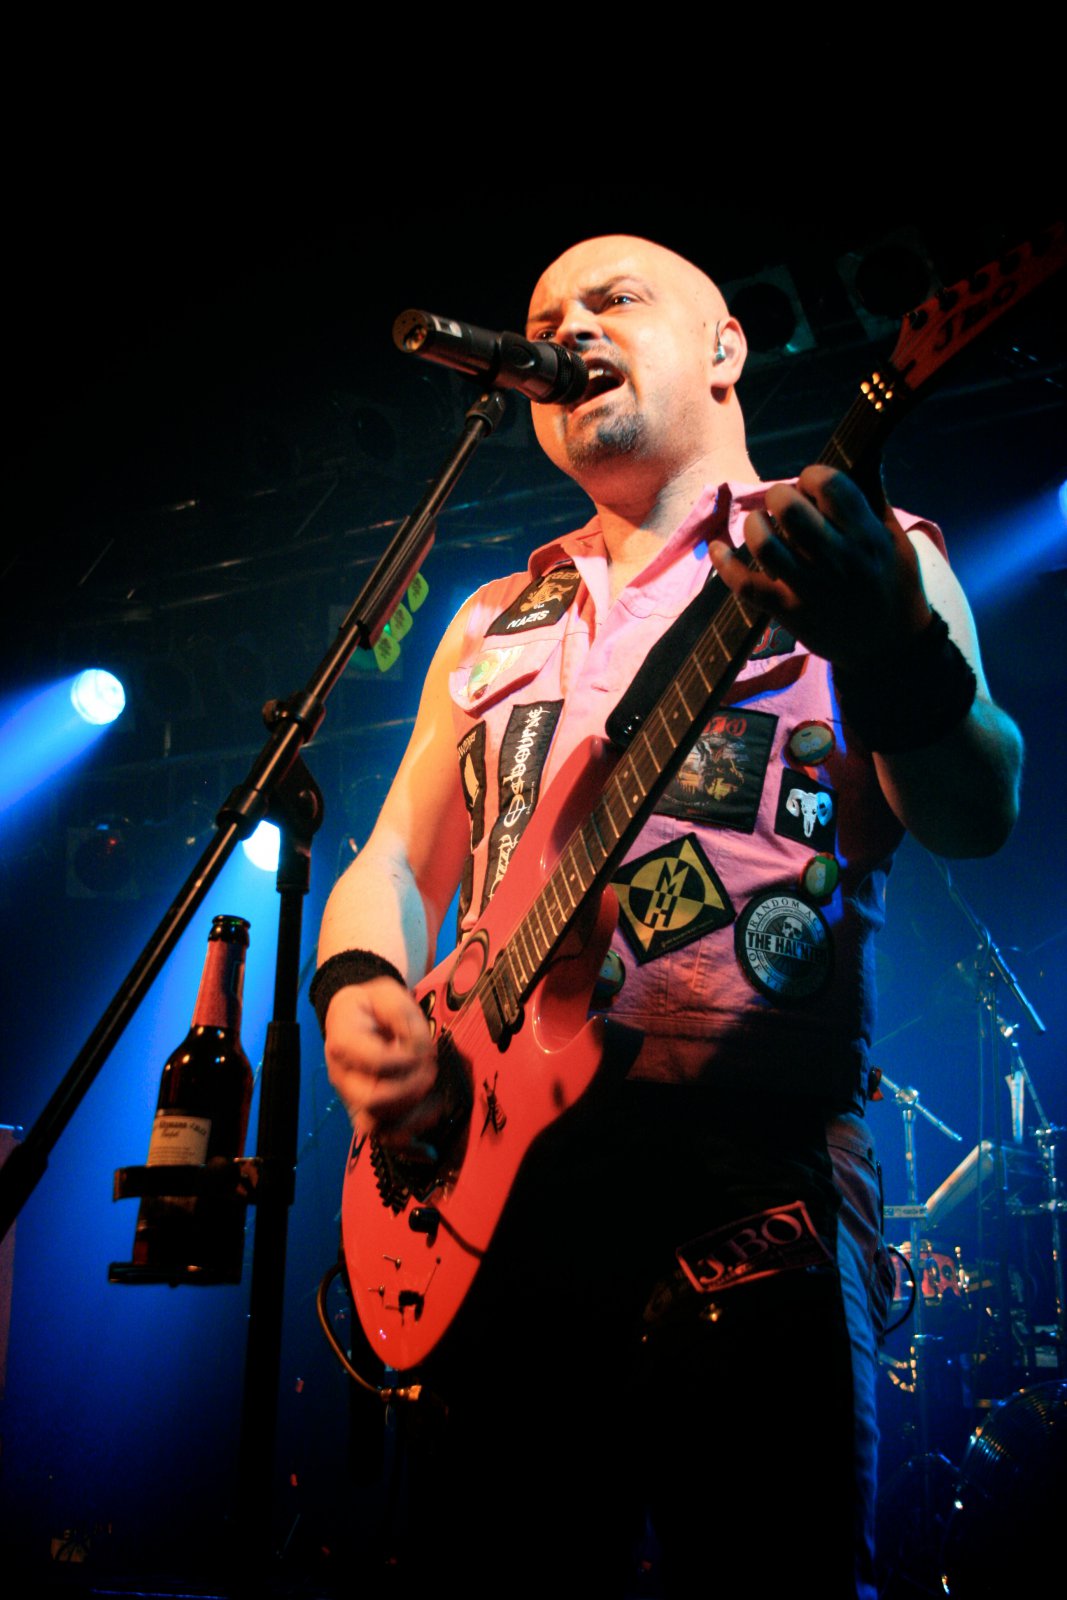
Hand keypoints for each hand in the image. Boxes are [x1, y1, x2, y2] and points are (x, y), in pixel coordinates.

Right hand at [324, 976, 439, 1147]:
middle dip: (412, 1090)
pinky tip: (430, 1153)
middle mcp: (343, 1076)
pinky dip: (407, 1149)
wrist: (354, 1015)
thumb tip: (421, 1050)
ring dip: (413, 1119)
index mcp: (343, 1042)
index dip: (405, 1060)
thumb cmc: (372, 1004)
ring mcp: (353, 1099)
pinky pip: (383, 1139)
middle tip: (431, 1071)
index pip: (374, 1062)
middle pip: (373, 1101)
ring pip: (377, 1128)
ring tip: (436, 1104)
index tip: (424, 1050)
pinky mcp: (366, 1112)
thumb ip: (404, 1016)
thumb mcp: (387, 993)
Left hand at [709, 465, 932, 669]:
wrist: (889, 651)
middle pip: (790, 508)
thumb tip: (865, 457)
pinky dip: (724, 564)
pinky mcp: (788, 612)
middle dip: (779, 494)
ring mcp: (810, 588)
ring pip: (764, 543)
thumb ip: (876, 502)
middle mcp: (838, 559)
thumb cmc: (895, 590)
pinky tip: (719, 548)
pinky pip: (745, 585)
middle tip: (782, 502)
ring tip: (760, 524)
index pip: (830, 485)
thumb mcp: (898, 543)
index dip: (813, 474)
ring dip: (754, 524)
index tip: (811, 483)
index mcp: (867, 536)